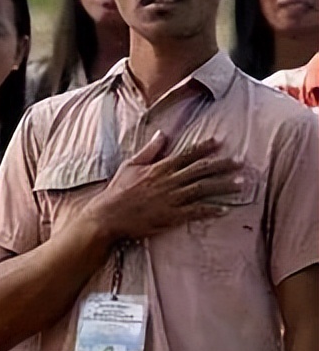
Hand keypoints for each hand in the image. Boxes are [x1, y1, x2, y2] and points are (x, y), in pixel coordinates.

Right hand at [83, 131, 243, 242]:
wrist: (109, 216)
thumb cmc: (118, 190)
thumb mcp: (130, 165)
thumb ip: (149, 150)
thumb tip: (162, 134)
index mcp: (159, 167)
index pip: (187, 154)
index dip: (205, 147)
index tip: (221, 141)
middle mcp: (168, 181)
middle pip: (200, 170)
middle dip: (222, 165)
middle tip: (241, 162)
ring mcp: (171, 199)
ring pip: (203, 190)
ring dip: (223, 186)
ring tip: (241, 184)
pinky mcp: (171, 217)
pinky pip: (196, 212)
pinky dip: (211, 210)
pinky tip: (225, 210)